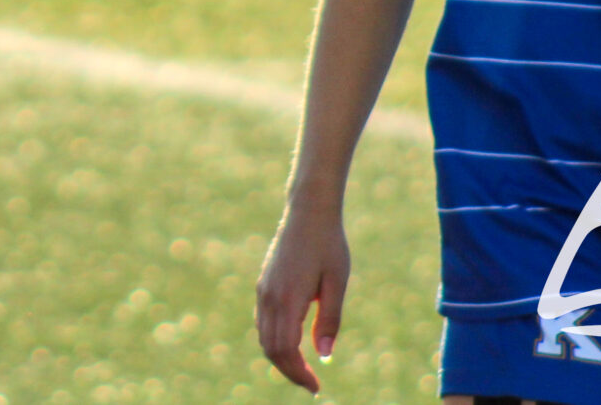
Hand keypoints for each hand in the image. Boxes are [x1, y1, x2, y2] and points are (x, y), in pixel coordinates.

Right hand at [255, 203, 350, 394]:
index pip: (285, 350)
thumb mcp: (337, 283)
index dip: (299, 373)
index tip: (316, 387)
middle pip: (270, 348)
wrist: (308, 212)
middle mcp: (269, 296)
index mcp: (287, 298)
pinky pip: (263, 322)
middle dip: (289, 371)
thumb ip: (330, 320)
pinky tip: (293, 345)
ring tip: (303, 370)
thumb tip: (323, 355)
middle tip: (312, 385)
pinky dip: (274, 341)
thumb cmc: (329, 245)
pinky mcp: (264, 284)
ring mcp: (263, 290)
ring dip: (280, 358)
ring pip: (263, 336)